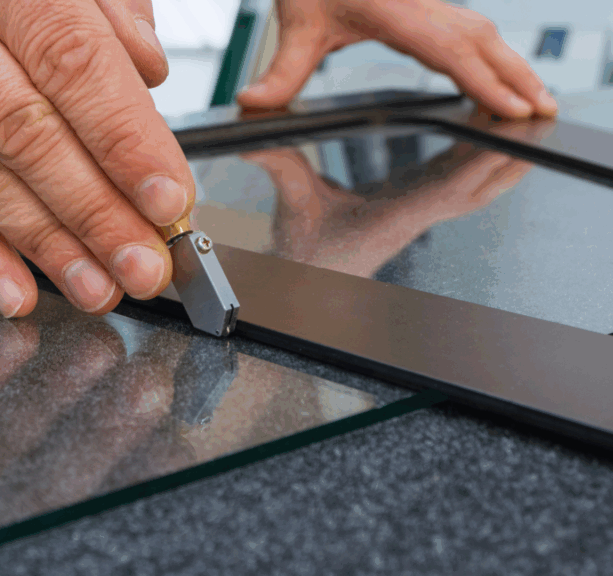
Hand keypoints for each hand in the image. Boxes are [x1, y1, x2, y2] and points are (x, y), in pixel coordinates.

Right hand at [0, 0, 190, 317]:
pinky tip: (11, 285)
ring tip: (94, 285)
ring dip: (40, 241)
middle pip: (19, 129)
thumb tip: (145, 74)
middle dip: (92, 211)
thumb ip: (91, 1)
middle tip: (142, 265)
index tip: (166, 200)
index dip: (123, 138)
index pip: (66, 58)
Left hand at [238, 0, 557, 118]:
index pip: (449, 50)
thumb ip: (281, 70)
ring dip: (510, 63)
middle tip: (543, 111)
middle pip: (482, 39)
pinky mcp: (422, 4)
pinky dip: (489, 52)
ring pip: (480, 30)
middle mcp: (418, 3)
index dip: (484, 81)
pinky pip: (467, 28)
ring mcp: (425, 2)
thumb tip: (253, 104)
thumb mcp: (294, 22)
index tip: (512, 108)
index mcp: (394, 10)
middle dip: (515, 76)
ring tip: (535, 97)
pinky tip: (495, 72)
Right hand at [242, 138, 531, 276]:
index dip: (475, 163)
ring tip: (514, 130)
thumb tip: (253, 139)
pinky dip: (473, 168)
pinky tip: (478, 146)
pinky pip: (453, 192)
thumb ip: (278, 165)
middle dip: (505, 162)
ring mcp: (412, 220)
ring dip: (497, 166)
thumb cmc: (302, 259)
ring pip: (470, 194)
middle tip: (528, 128)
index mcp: (389, 216)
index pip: (444, 188)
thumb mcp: (289, 205)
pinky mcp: (407, 216)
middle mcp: (409, 220)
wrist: (303, 296)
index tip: (497, 136)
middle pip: (475, 192)